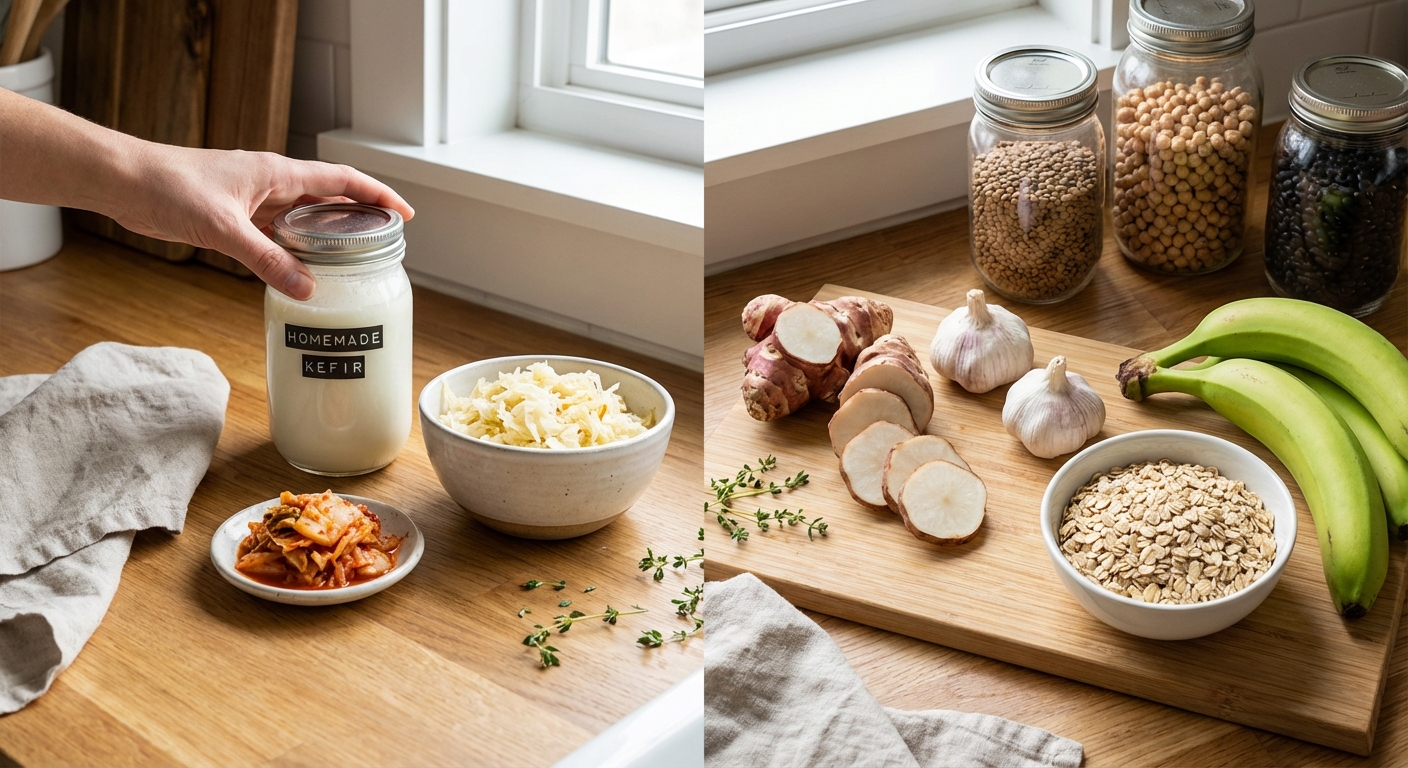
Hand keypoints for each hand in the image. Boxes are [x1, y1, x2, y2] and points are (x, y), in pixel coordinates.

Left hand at [108, 143, 413, 299]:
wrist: (123, 179)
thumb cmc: (168, 186)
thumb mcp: (223, 228)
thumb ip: (266, 259)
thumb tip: (307, 290)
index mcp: (277, 173)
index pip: (342, 180)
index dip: (377, 195)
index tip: (404, 214)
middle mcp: (271, 182)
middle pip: (329, 196)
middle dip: (360, 215)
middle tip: (385, 242)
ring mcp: (253, 198)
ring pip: (304, 215)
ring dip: (328, 233)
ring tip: (353, 259)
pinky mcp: (233, 214)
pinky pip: (277, 230)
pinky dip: (295, 247)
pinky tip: (301, 267)